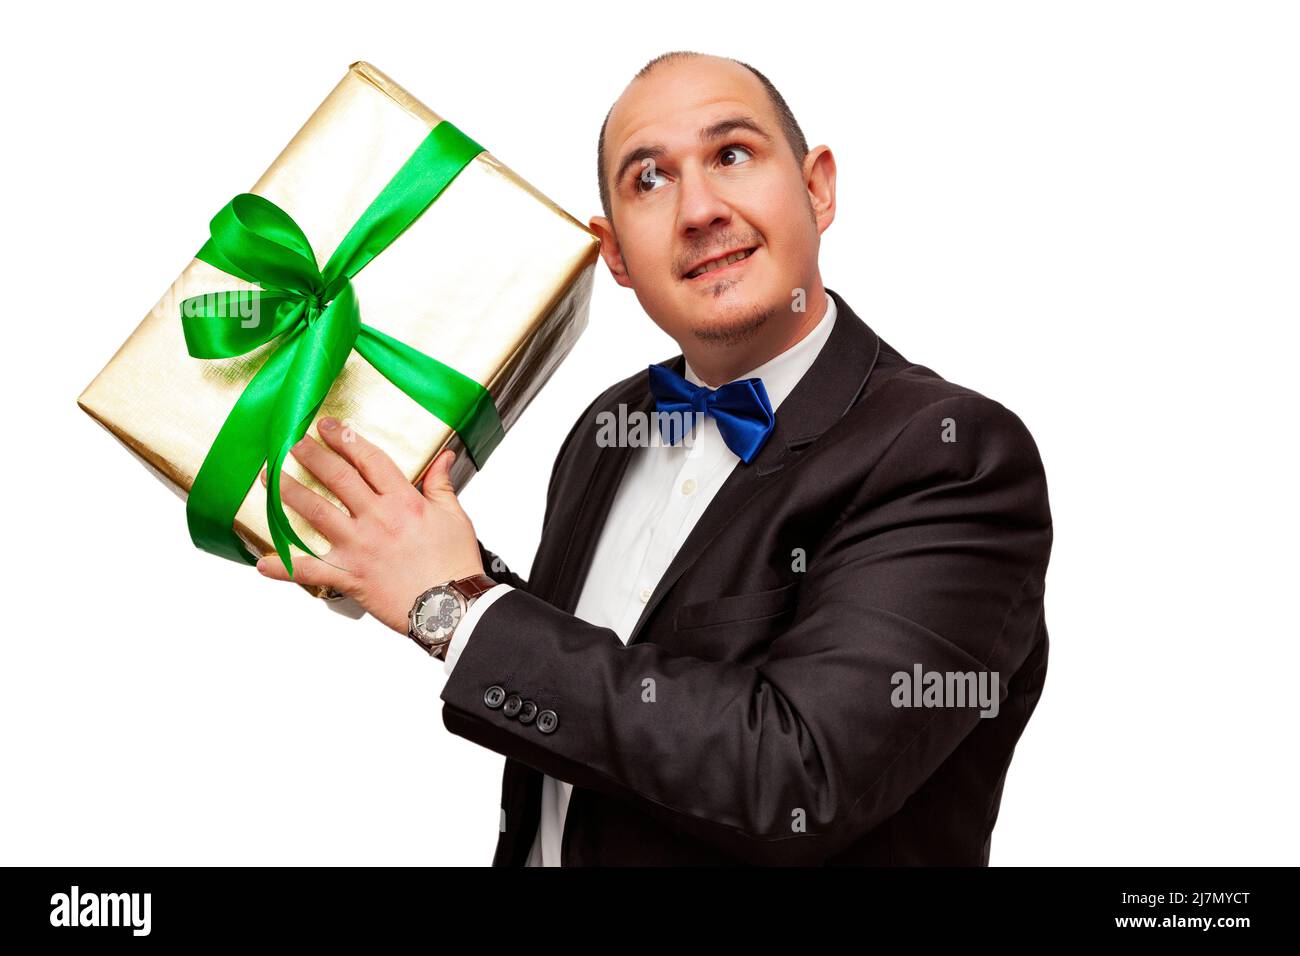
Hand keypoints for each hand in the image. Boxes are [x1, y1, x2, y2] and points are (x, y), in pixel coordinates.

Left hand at [254, 417, 484, 633]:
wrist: (451, 607)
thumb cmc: (455, 564)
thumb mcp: (454, 516)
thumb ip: (441, 484)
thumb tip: (443, 457)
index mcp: (404, 502)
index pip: (370, 460)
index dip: (346, 439)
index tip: (329, 427)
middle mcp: (377, 519)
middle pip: (337, 478)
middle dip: (312, 455)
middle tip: (293, 442)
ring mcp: (359, 547)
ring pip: (316, 513)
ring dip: (289, 492)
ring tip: (270, 477)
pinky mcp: (349, 576)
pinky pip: (310, 571)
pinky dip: (285, 568)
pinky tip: (263, 562)